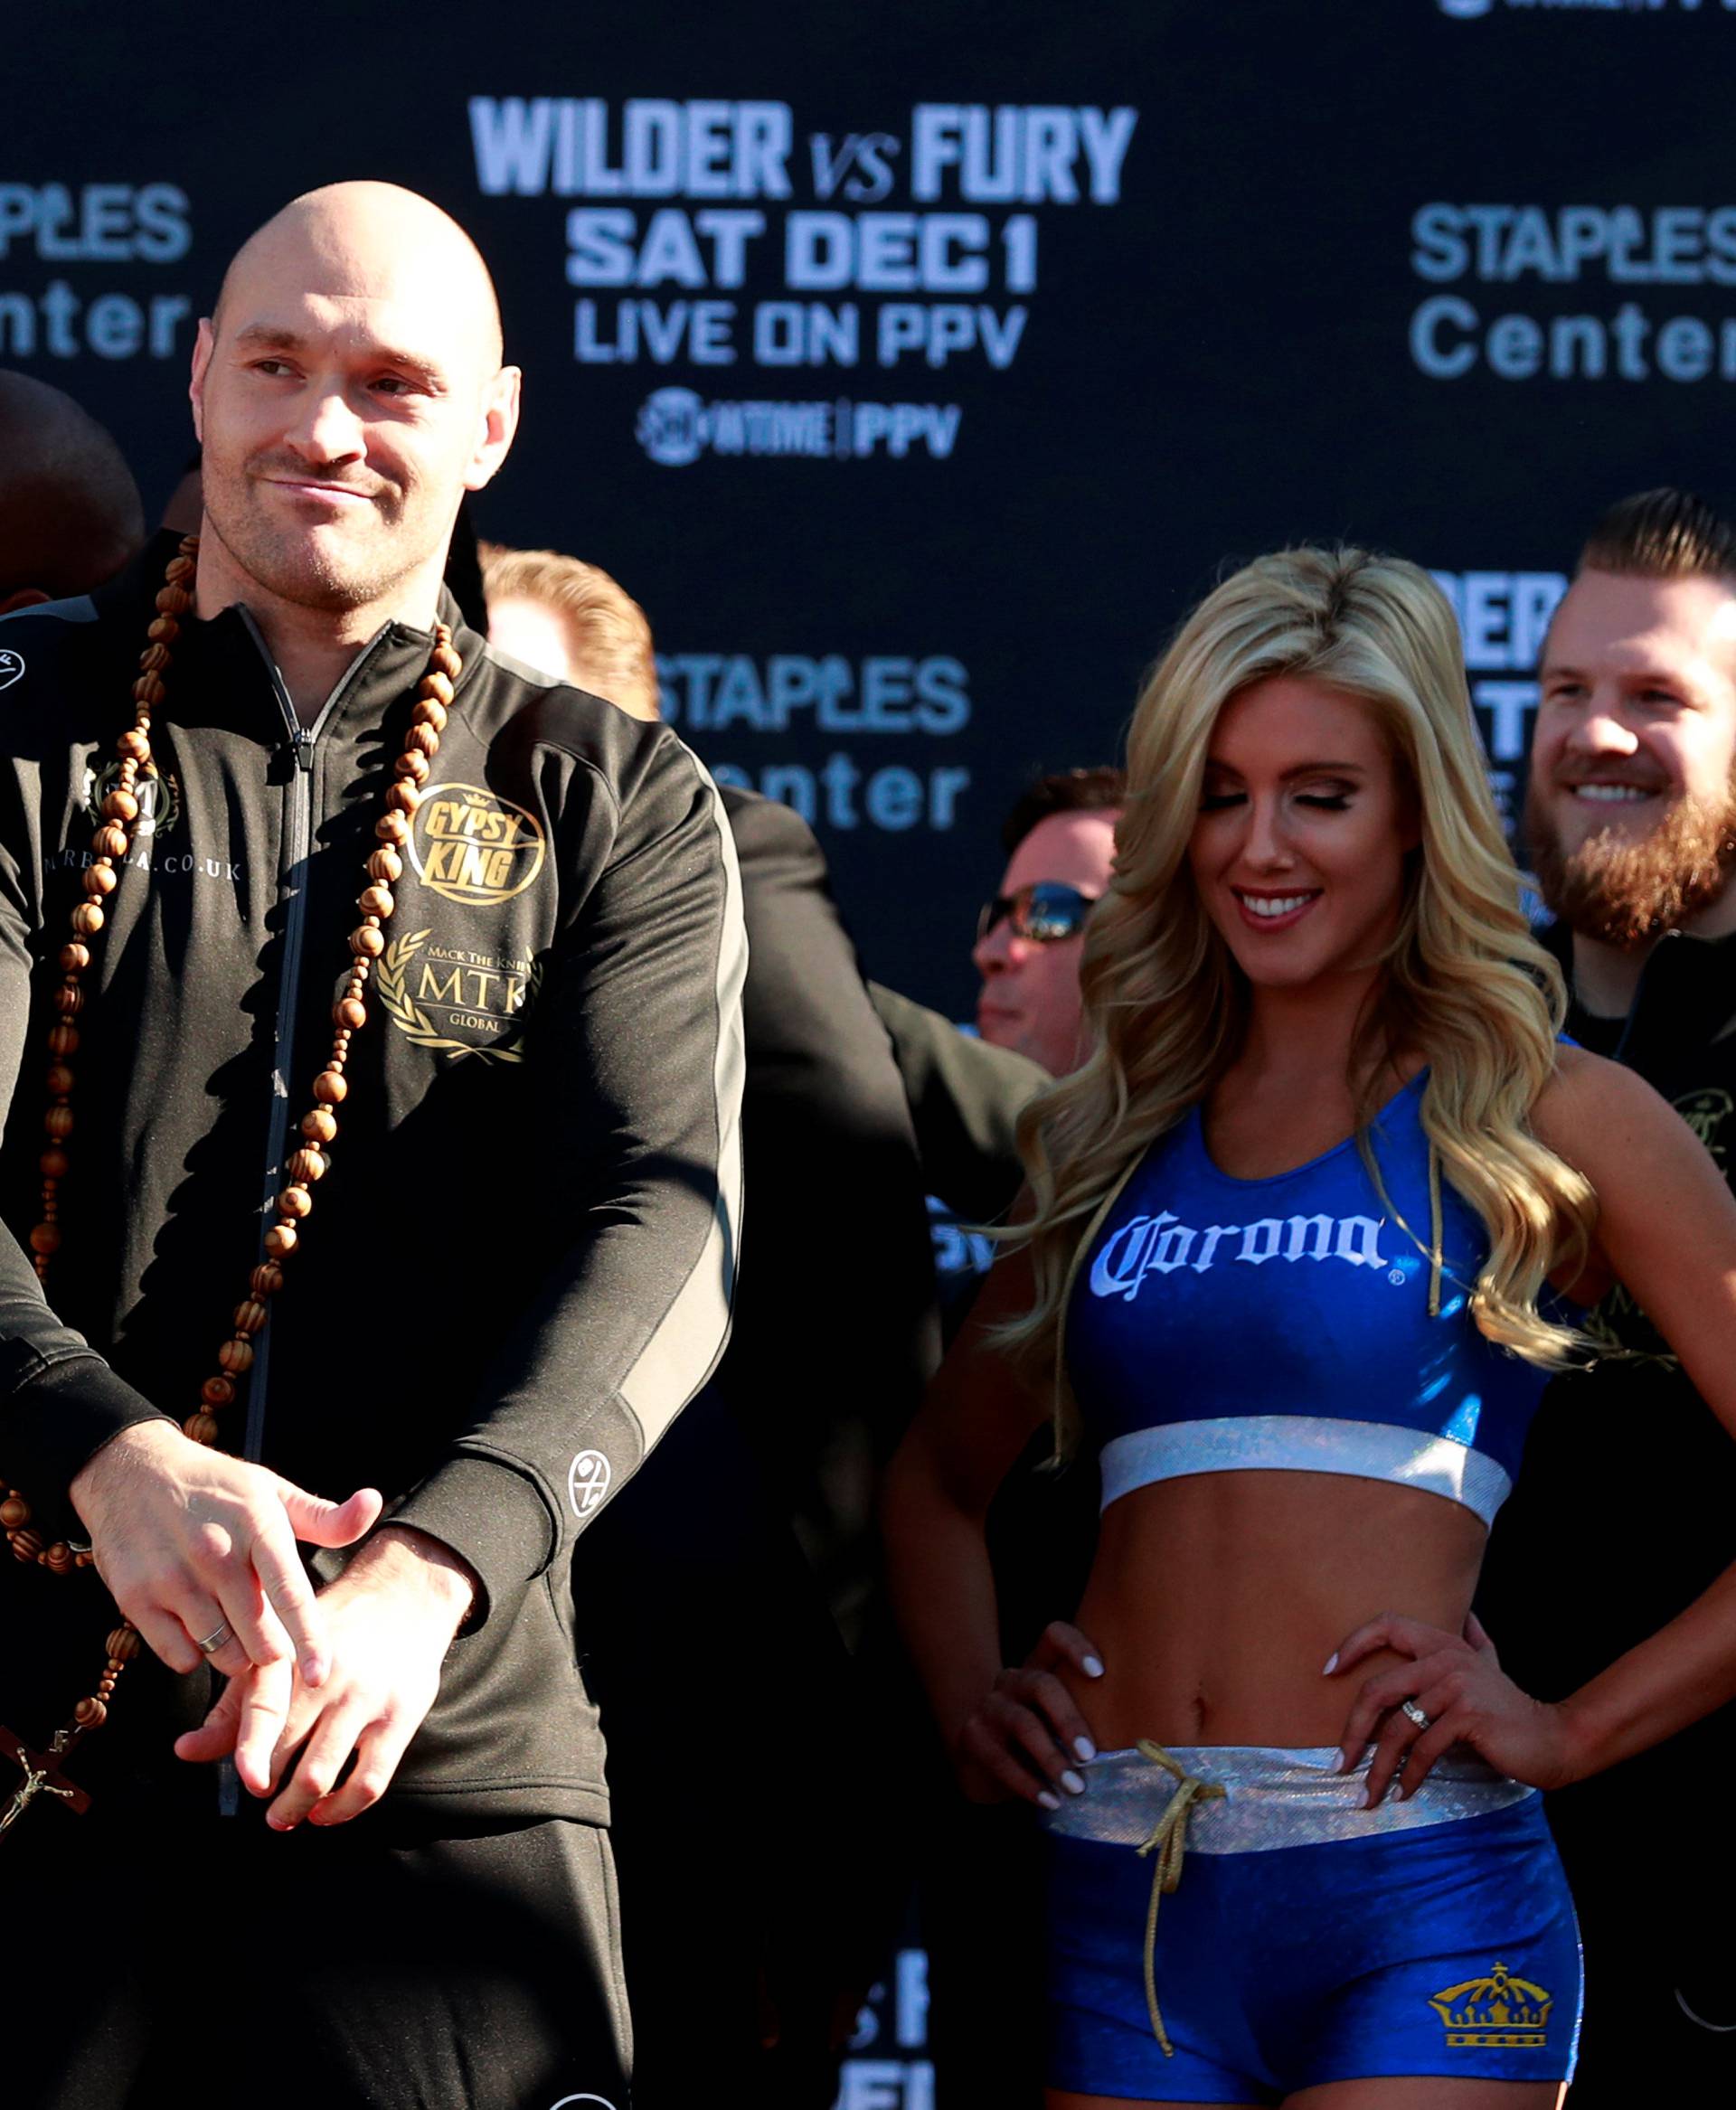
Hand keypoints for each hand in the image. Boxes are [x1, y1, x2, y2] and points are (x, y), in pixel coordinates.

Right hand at [70, 1420, 380, 1684]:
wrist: (128, 1470)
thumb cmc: (214, 1487)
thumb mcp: (271, 1491)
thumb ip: (324, 1516)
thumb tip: (372, 1504)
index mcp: (257, 1526)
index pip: (291, 1594)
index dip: (310, 1639)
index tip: (321, 1675)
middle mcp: (215, 1554)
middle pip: (259, 1638)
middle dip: (273, 1650)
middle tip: (270, 1637)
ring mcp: (172, 1579)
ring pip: (222, 1654)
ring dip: (235, 1654)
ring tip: (233, 1625)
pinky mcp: (136, 1599)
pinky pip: (180, 1656)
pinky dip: (194, 1653)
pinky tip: (197, 1623)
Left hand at [173, 1524, 475, 1825]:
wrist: (406, 1592)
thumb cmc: (333, 1628)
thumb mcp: (282, 1651)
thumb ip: (235, 1705)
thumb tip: (183, 1752)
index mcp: (290, 1657)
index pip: (261, 1713)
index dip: (248, 1755)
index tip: (248, 1782)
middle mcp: (325, 1678)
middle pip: (284, 1756)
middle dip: (267, 1792)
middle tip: (263, 1798)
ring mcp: (365, 1699)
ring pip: (319, 1776)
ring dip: (296, 1810)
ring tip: (286, 1817)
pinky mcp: (399, 1717)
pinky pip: (369, 1782)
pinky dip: (342, 1809)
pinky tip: (327, 1811)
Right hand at [953, 1620, 1104, 1810]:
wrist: (984, 1764)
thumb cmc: (1041, 1742)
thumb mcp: (1061, 1723)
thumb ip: (1088, 1717)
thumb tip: (1144, 1742)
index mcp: (1038, 1668)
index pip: (1053, 1635)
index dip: (1074, 1646)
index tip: (1100, 1672)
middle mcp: (1012, 1679)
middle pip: (1042, 1685)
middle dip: (1069, 1720)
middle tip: (1089, 1755)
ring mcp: (989, 1706)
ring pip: (1023, 1724)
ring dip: (1052, 1759)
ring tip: (1075, 1788)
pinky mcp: (972, 1736)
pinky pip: (1001, 1759)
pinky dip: (1029, 1784)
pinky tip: (1050, 1801)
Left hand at [1327, 1610, 1584, 1805]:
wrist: (1552, 1739)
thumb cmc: (1510, 1708)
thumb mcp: (1490, 1666)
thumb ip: (1475, 1640)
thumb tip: (1468, 1615)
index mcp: (1443, 1643)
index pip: (1386, 1626)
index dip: (1353, 1644)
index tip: (1327, 1671)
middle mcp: (1446, 1657)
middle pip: (1379, 1688)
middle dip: (1353, 1730)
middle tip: (1340, 1764)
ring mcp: (1456, 1685)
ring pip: (1398, 1728)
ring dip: (1378, 1767)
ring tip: (1367, 1795)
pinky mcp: (1468, 1716)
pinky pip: (1424, 1749)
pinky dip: (1409, 1776)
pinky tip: (1403, 1793)